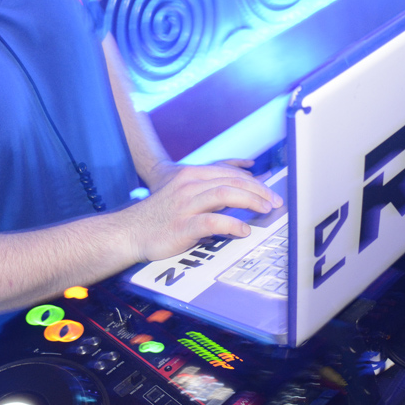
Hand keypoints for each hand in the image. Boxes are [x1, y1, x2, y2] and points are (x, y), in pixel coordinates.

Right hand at [117, 162, 282, 263]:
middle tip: (274, 202)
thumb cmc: (159, 216)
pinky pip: (214, 221)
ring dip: (250, 201)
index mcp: (191, 175)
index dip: (254, 182)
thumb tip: (235, 198)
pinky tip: (243, 230)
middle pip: (232, 181)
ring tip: (265, 210)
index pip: (230, 174)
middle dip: (258, 191)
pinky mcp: (183, 224)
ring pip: (226, 195)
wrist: (131, 231)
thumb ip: (207, 194)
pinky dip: (233, 224)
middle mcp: (190, 185)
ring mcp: (186, 204)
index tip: (269, 192)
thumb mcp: (183, 195)